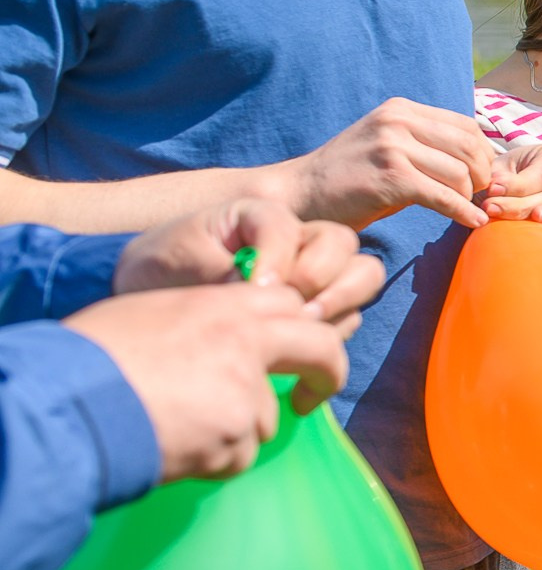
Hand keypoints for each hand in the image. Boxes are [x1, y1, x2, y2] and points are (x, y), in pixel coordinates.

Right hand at [65, 284, 356, 480]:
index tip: (299, 347)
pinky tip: (172, 450)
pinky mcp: (235, 438)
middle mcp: (246, 344)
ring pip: (265, 420)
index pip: (290, 305)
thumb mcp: (148, 315)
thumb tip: (217, 342)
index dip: (299, 326)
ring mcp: (245, 393)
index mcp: (223, 307)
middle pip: (320, 349)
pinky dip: (212, 461)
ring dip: (232, 432)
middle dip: (327, 373)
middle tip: (314, 395)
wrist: (67, 406)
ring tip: (175, 428)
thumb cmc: (90, 358)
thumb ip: (199, 322)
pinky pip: (237, 456)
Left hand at [114, 200, 384, 324]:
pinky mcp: (320, 306)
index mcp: (258, 217)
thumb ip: (214, 270)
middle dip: (321, 277)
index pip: (285, 228)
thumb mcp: (174, 262)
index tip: (253, 290)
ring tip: (306, 329)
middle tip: (294, 310)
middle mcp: (297, 239)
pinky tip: (302, 352)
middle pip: (340, 243)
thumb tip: (256, 291)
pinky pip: (350, 314)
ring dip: (341, 303)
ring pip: (361, 275)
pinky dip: (335, 331)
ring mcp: (314, 272)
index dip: (276, 258)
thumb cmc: (161, 270)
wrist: (152, 297)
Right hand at [271, 98, 500, 229]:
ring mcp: (392, 146)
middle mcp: (398, 121)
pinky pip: (443, 196)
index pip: (466, 125)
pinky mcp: (391, 177)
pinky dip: (463, 212)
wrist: (297, 195)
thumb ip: (425, 147)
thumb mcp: (387, 147)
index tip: (483, 177)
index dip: (483, 154)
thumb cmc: (347, 178)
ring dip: (470, 195)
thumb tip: (479, 163)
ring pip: (459, 171)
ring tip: (467, 208)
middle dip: (482, 175)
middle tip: (479, 196)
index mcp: (401, 110)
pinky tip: (472, 223)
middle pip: (469, 146)